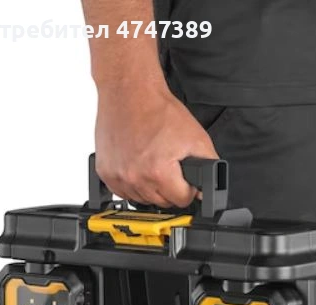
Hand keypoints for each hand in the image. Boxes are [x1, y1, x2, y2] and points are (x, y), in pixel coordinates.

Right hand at [94, 84, 217, 207]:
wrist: (129, 91)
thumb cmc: (159, 110)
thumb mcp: (197, 138)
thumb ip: (209, 166)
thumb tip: (209, 188)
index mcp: (158, 172)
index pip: (182, 200)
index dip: (188, 189)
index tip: (184, 179)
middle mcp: (135, 177)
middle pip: (162, 202)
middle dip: (169, 188)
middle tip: (168, 167)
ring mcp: (118, 176)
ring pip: (142, 200)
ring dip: (150, 188)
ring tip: (153, 164)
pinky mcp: (105, 173)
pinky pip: (123, 193)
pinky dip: (133, 184)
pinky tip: (138, 167)